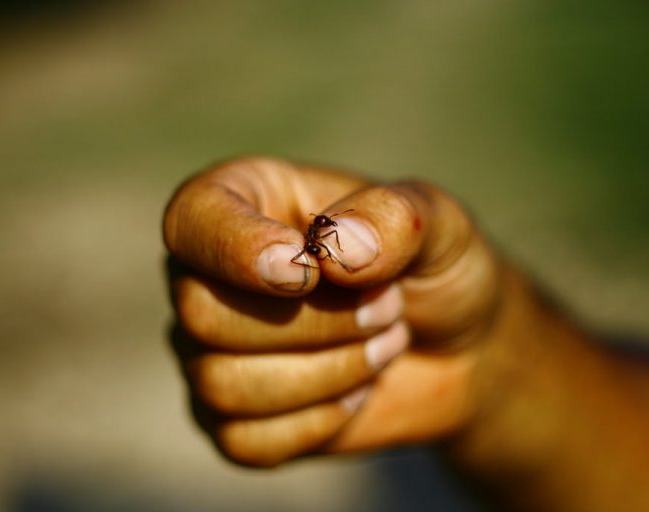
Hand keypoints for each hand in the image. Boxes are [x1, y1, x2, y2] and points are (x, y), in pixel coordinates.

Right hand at [164, 156, 502, 466]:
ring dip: (326, 373)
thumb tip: (336, 249)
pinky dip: (317, 423)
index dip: (238, 250)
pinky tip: (357, 393)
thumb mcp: (441, 224)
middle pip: (202, 313)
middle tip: (388, 308)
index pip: (191, 219)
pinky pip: (244, 440)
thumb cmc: (436, 270)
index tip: (309, 272)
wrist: (457, 350)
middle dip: (314, 324)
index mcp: (247, 201)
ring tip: (384, 346)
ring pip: (222, 384)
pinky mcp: (234, 416)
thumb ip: (396, 216)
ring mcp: (213, 349)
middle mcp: (212, 275)